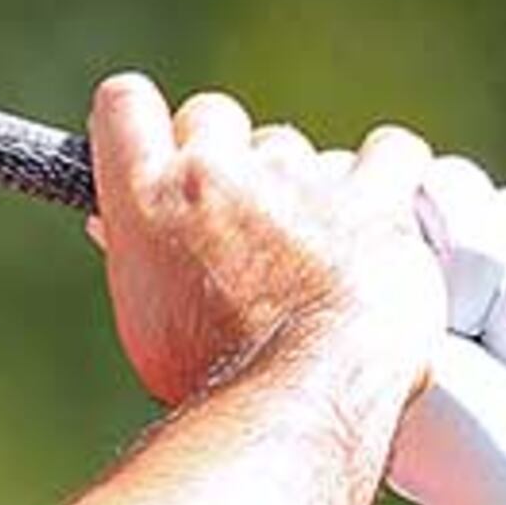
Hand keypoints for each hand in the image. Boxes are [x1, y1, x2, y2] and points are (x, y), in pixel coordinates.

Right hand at [87, 75, 445, 407]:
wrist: (296, 400)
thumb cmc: (215, 377)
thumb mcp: (149, 319)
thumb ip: (141, 255)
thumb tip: (114, 223)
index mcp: (148, 200)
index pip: (124, 104)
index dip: (146, 124)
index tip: (164, 149)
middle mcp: (217, 174)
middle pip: (214, 118)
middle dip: (226, 163)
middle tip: (240, 224)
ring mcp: (297, 179)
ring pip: (300, 148)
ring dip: (305, 186)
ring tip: (315, 251)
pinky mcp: (374, 196)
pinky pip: (390, 152)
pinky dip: (388, 175)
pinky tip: (379, 213)